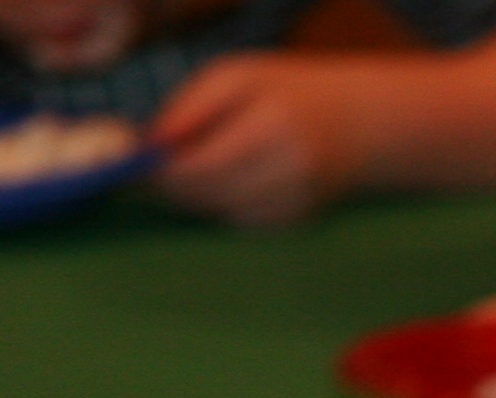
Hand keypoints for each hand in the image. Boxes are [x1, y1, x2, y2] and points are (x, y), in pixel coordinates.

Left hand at [149, 53, 357, 226]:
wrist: (356, 125)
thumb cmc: (285, 93)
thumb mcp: (235, 77)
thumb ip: (190, 107)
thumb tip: (151, 146)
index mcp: (273, 127)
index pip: (203, 165)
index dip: (165, 170)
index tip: (139, 164)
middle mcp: (291, 171)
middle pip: (210, 194)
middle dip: (174, 187)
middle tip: (153, 174)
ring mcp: (297, 202)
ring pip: (221, 213)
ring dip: (195, 198)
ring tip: (188, 174)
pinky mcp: (297, 222)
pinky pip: (241, 223)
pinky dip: (222, 207)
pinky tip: (224, 185)